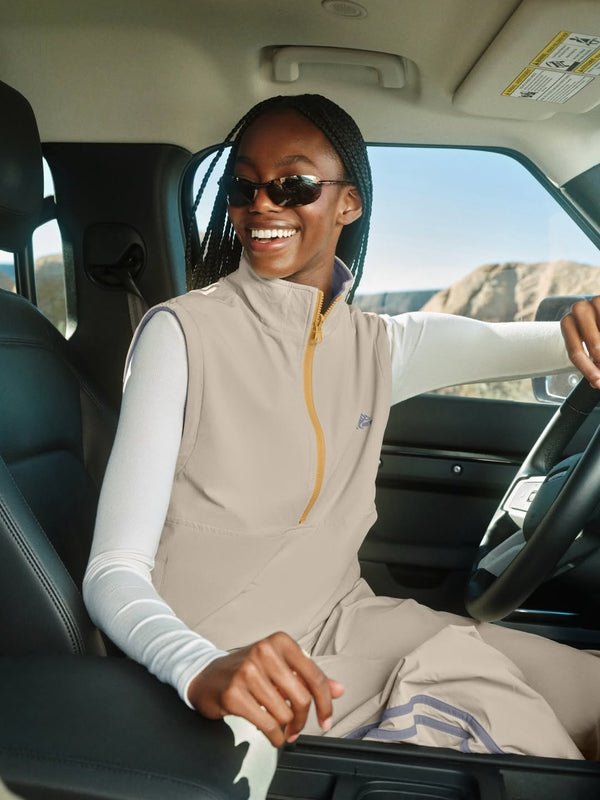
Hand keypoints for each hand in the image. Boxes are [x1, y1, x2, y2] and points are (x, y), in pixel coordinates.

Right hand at [186, 631, 343, 746]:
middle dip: (302, 720)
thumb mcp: (281, 666)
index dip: (325, 704)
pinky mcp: (233, 693)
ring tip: (280, 728)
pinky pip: (267, 724)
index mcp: (280, 642)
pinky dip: (274, 736)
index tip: (326, 721)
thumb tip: (339, 689)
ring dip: (286, 729)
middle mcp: (264, 651)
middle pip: (301, 698)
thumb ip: (309, 677)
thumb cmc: (248, 670)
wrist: (207, 674)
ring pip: (284, 713)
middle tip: (297, 728)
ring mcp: (247, 671)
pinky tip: (272, 735)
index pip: (315, 677)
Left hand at [561, 298, 599, 389]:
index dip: (587, 370)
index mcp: (568, 323)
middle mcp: (578, 310)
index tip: (597, 382)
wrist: (599, 311)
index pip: (575, 352)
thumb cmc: (596, 330)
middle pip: (593, 344)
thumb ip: (592, 362)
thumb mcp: (591, 344)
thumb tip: (596, 382)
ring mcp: (595, 302)